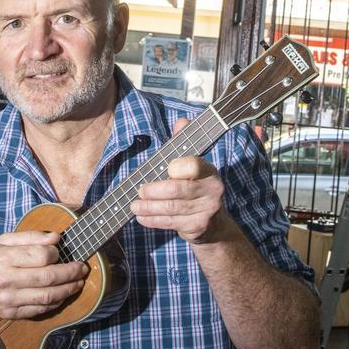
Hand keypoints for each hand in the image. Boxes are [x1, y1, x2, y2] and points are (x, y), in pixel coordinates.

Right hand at [0, 230, 87, 319]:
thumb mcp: (2, 241)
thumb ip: (30, 237)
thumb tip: (56, 237)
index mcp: (4, 258)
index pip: (41, 256)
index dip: (56, 253)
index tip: (60, 251)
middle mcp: (7, 280)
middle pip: (48, 277)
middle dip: (71, 272)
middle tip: (82, 268)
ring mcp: (9, 300)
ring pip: (48, 296)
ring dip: (68, 289)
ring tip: (78, 282)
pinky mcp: (11, 313)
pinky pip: (40, 310)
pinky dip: (56, 302)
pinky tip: (63, 294)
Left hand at [130, 119, 229, 244]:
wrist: (214, 224)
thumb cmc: (196, 189)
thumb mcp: (193, 167)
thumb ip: (184, 143)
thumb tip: (182, 121)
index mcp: (209, 171)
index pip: (194, 165)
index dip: (178, 167)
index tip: (167, 168)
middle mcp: (212, 190)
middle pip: (178, 189)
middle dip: (154, 190)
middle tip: (139, 190)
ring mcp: (206, 210)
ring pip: (172, 208)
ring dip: (149, 207)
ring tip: (134, 205)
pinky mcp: (198, 227)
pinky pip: (171, 222)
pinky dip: (153, 220)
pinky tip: (142, 217)